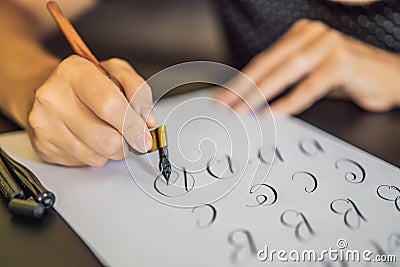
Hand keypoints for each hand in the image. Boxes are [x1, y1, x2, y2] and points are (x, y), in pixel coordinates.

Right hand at [27, 55, 155, 165]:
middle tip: (131, 136)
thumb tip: (147, 120)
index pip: (110, 105)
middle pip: (106, 138)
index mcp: (74, 72)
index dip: (133, 125)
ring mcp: (45, 123)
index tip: (144, 135)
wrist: (52, 91)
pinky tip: (92, 139)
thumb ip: (138, 91)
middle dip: (127, 142)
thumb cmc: (87, 82)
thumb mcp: (117, 72)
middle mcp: (54, 96)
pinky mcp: (44, 146)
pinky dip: (97, 155)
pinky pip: (85, 162)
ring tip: (109, 132)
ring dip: (113, 150)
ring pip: (97, 155)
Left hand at [216, 19, 399, 114]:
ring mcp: (328, 46)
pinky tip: (273, 113)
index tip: (223, 96)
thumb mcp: (311, 73)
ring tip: (242, 110)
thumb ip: (286, 79)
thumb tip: (251, 98)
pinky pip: (310, 86)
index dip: (241, 80)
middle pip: (268, 64)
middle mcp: (312, 35)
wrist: (388, 77)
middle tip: (225, 104)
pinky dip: (289, 102)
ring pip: (285, 72)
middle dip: (243, 87)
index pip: (263, 59)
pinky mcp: (343, 62)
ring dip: (260, 94)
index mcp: (301, 35)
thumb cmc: (347, 77)